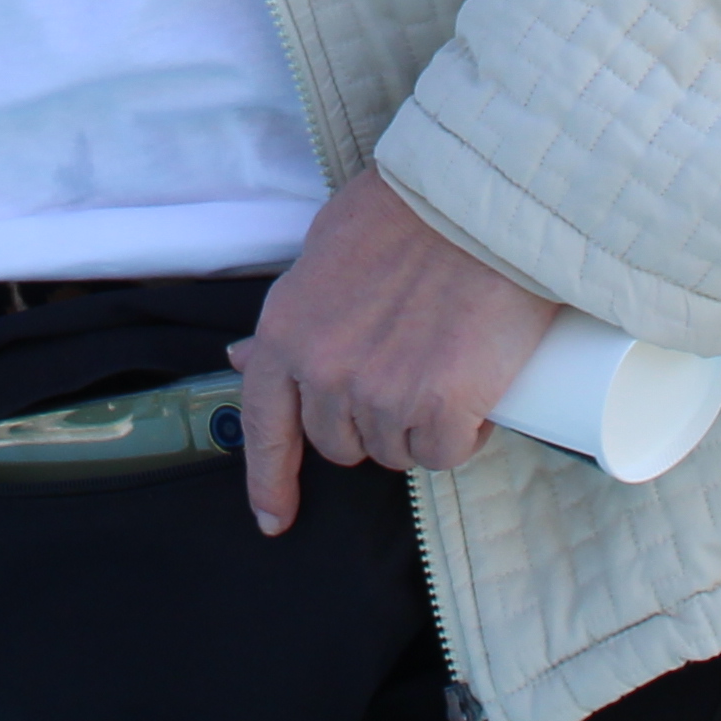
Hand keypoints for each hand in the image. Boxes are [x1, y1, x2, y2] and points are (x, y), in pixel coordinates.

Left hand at [230, 173, 557, 536]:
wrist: (480, 201)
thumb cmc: (407, 213)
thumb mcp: (324, 255)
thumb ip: (293, 316)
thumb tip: (241, 360)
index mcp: (287, 332)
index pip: (264, 425)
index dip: (268, 480)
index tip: (275, 518)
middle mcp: (325, 373)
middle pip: (342, 443)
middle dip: (372, 423)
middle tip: (409, 370)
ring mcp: (382, 396)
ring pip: (398, 450)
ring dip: (421, 426)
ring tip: (448, 364)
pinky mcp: (440, 409)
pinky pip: (446, 452)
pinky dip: (464, 434)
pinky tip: (476, 392)